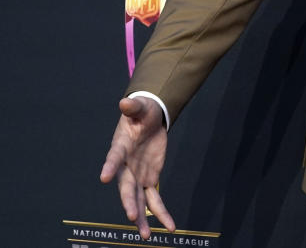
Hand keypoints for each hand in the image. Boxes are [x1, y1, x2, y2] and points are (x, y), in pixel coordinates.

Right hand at [100, 96, 175, 237]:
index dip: (109, 166)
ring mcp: (137, 175)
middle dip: (128, 201)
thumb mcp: (139, 108)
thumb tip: (124, 102)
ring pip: (138, 200)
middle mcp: (126, 166)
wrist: (149, 120)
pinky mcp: (149, 180)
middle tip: (131, 215)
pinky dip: (161, 213)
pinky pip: (154, 200)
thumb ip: (132, 108)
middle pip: (125, 186)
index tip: (104, 176)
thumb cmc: (141, 113)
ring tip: (145, 236)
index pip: (114, 157)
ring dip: (141, 218)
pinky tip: (169, 227)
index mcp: (120, 148)